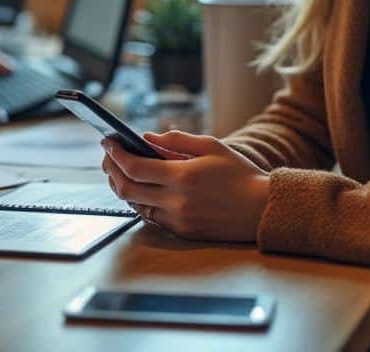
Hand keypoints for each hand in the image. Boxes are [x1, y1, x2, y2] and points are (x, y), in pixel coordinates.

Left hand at [101, 130, 270, 242]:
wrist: (263, 208)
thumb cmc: (239, 173)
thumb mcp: (211, 146)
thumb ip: (176, 140)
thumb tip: (146, 137)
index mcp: (183, 177)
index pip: (134, 167)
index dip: (115, 154)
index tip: (107, 142)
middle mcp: (176, 202)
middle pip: (127, 189)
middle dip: (111, 171)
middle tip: (107, 157)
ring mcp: (178, 220)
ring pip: (136, 205)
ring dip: (124, 188)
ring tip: (121, 171)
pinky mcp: (183, 232)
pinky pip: (152, 216)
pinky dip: (142, 201)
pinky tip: (142, 188)